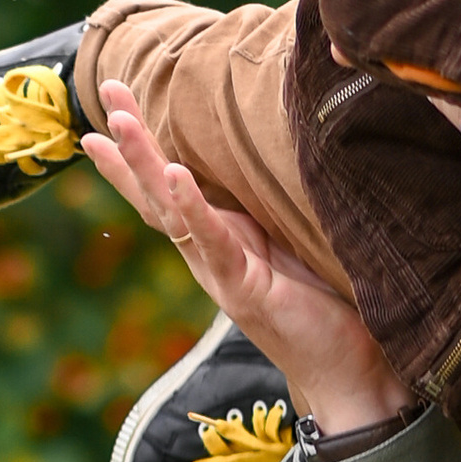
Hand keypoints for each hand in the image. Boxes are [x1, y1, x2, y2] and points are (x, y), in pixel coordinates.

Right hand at [84, 89, 409, 436]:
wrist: (352, 374)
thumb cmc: (333, 309)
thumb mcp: (303, 242)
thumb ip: (285, 207)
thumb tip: (295, 152)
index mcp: (226, 237)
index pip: (174, 185)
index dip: (143, 147)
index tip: (115, 103)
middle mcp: (214, 253)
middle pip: (158, 190)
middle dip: (130, 141)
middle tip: (108, 87)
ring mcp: (223, 271)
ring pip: (171, 211)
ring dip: (145, 165)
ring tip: (119, 124)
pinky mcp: (243, 289)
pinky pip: (212, 241)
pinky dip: (192, 208)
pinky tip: (174, 176)